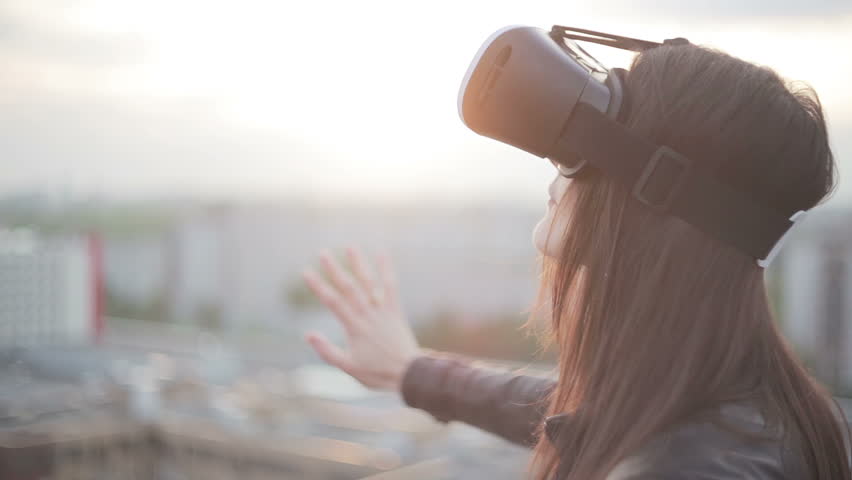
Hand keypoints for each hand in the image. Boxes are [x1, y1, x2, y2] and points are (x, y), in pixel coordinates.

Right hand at [301, 247, 420, 392]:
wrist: (408, 373)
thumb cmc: (377, 373)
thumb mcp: (348, 367)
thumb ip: (327, 351)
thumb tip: (308, 335)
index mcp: (354, 327)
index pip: (332, 302)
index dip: (318, 286)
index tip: (306, 272)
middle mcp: (367, 314)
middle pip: (349, 287)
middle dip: (334, 269)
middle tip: (323, 253)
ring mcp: (382, 310)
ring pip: (369, 282)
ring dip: (359, 264)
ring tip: (350, 247)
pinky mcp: (394, 310)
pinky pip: (390, 286)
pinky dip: (386, 269)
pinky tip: (382, 253)